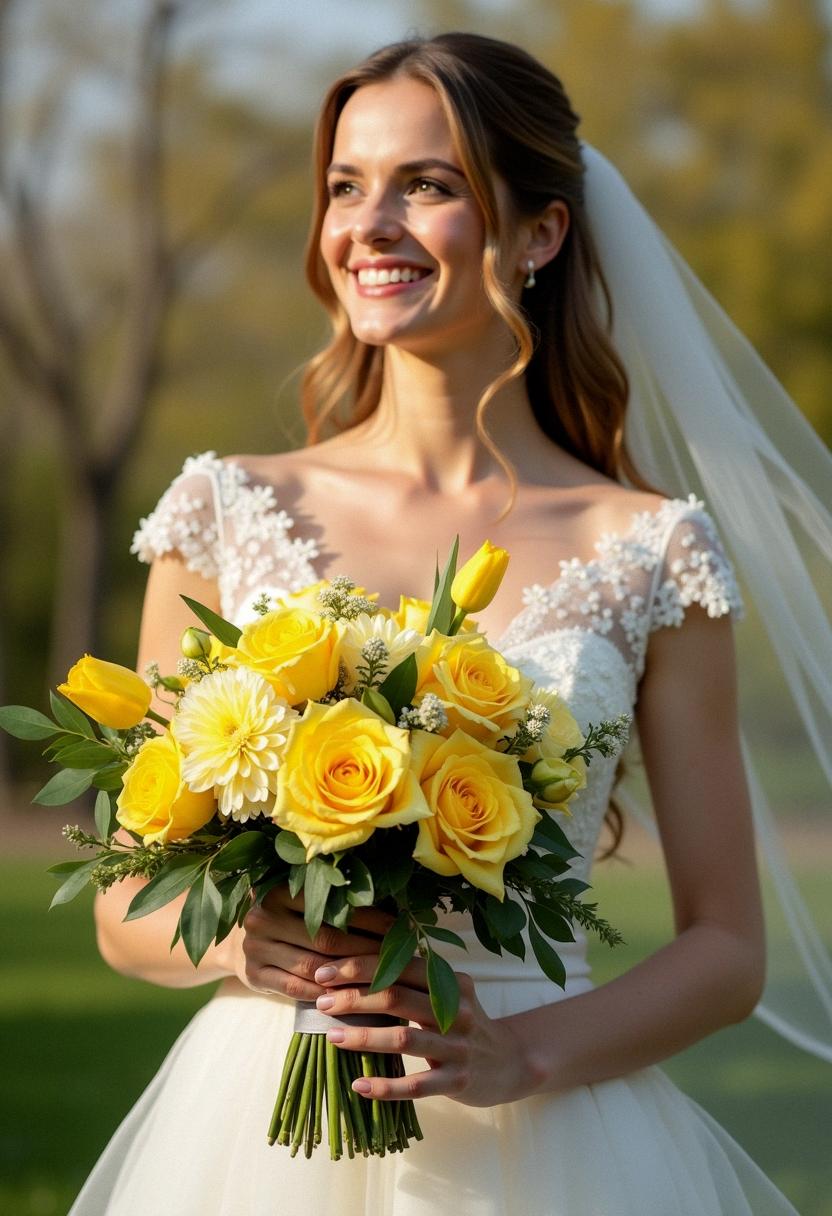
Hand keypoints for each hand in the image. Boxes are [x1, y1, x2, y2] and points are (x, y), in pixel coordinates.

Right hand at [217, 886, 393, 1001]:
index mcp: (279, 890)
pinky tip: (348, 996)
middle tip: (395, 959)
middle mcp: (263, 916)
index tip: (398, 929)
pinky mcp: (253, 975)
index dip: (369, 920)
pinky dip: (325, 994)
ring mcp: (255, 947)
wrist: (237, 943)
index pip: (333, 908)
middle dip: (364, 950)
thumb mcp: (300, 903)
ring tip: (379, 980)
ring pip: (312, 967)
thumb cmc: (285, 919)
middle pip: (325, 939)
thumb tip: (391, 906)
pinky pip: (296, 989)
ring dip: (348, 976)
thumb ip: (331, 903)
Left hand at [312, 953, 535, 1107]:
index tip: (325, 973)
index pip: (400, 967)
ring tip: (331, 1035)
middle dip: (354, 998)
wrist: (510, 1063)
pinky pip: (416, 1086)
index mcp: (450, 982)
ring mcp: (458, 1047)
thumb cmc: (463, 1024)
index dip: (360, 967)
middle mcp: (457, 1010)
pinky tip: (359, 1085)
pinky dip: (385, 1087)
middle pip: (398, 998)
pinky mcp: (457, 1082)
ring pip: (403, 1040)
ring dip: (363, 1036)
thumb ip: (411, 982)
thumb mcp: (448, 994)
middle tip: (322, 1002)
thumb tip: (351, 971)